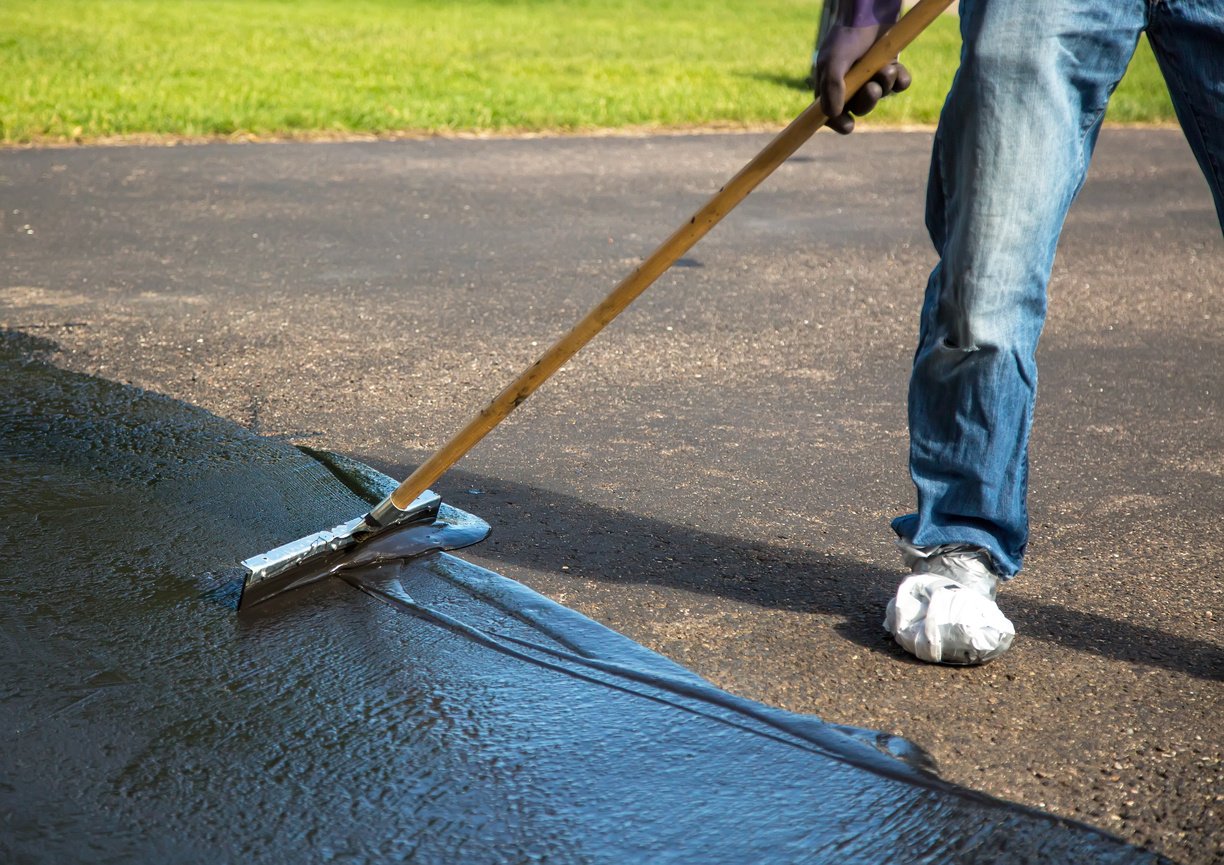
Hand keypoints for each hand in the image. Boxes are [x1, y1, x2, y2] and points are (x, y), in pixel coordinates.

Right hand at [814, 16, 910, 133]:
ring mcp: (872, 77)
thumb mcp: (833, 60)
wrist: (871, 12)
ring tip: (885, 68)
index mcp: (831, 86)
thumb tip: (832, 114)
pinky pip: (899, 85)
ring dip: (885, 85)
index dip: (838, 122)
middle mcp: (852, 85)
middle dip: (868, 101)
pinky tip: (898, 70)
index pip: (831, 114)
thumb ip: (831, 87)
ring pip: (881, 95)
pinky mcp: (890, 67)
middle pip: (860, 108)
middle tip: (872, 89)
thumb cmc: (847, 35)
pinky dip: (900, 80)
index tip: (848, 125)